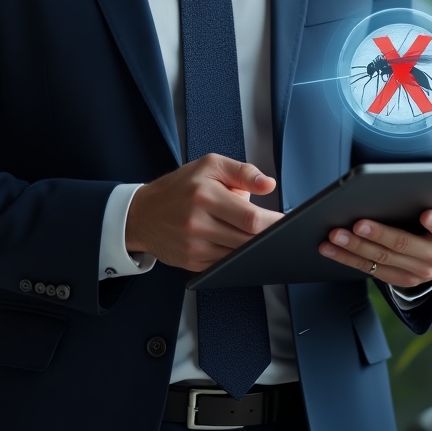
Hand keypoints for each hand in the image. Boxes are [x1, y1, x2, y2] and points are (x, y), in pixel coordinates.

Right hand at [126, 153, 282, 271]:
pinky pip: (225, 266)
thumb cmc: (180, 186)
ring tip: (267, 239)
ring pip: (239, 256)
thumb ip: (243, 172)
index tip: (289, 221)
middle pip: (247, 240)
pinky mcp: (193, 264)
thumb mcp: (209, 165)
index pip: (250, 218)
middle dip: (269, 238)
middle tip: (284, 232)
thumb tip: (269, 184)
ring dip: (256, 250)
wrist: (142, 214)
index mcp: (205, 195)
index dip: (274, 223)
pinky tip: (246, 249)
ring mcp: (194, 247)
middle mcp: (198, 224)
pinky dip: (239, 259)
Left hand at [318, 140, 431, 287]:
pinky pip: (368, 271)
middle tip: (357, 221)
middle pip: (405, 245)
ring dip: (356, 248)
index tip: (424, 212)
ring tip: (334, 233)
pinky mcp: (397, 280)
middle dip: (380, 234)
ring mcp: (416, 272)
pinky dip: (346, 259)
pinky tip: (327, 247)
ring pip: (383, 260)